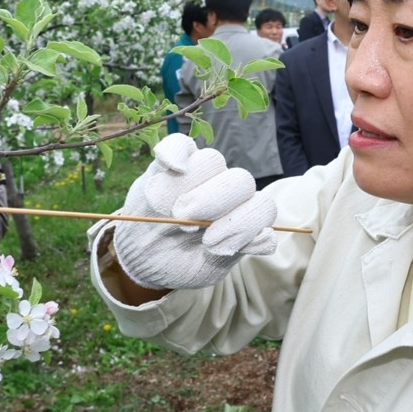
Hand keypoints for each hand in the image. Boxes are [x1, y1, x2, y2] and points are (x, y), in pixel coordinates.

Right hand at [112, 134, 276, 289]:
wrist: (146, 261)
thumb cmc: (182, 262)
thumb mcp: (208, 268)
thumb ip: (235, 251)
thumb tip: (266, 237)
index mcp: (242, 211)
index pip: (262, 205)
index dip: (243, 223)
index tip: (211, 244)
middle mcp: (224, 187)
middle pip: (240, 180)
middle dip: (215, 205)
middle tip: (188, 228)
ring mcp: (197, 171)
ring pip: (213, 160)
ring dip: (193, 186)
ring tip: (174, 214)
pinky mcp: (166, 163)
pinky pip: (179, 143)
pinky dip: (176, 153)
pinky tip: (172, 168)